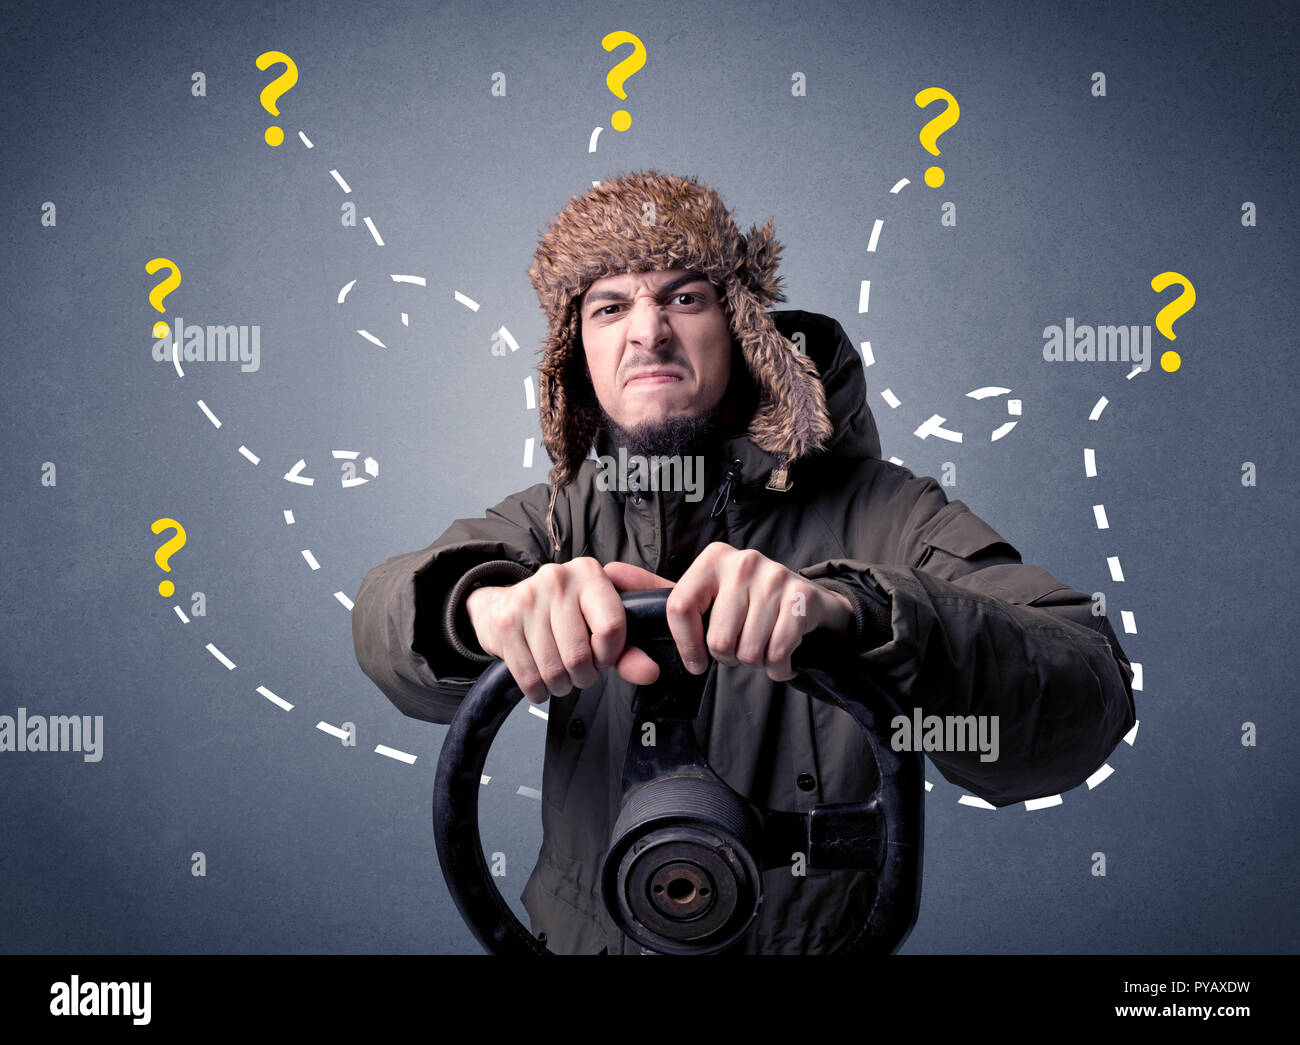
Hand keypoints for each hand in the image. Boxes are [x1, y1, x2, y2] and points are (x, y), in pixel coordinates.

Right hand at [464, 558, 663, 703]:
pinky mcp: (505, 624)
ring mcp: (527, 600)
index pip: (612, 627)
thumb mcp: (597, 622)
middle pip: (581, 656)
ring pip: (555, 670)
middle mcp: (558, 580)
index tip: (602, 656)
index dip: (610, 655)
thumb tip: (649, 672)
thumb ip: (628, 649)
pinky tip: (540, 681)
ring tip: (560, 674)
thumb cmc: (559, 615)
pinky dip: (538, 691)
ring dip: (561, 685)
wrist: (501, 605)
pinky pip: (529, 678)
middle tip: (579, 669)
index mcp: (589, 573)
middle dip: (583, 676)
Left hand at [604, 544, 853, 682]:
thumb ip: (655, 589)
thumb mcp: (701, 593)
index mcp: (713, 559)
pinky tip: (780, 656)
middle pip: (717, 638)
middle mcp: (743, 562)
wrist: (806, 603)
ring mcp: (775, 577)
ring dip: (753, 661)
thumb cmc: (744, 603)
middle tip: (739, 646)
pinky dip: (778, 666)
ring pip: (747, 650)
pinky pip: (778, 653)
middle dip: (727, 656)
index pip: (680, 608)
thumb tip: (607, 572)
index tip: (696, 663)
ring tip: (759, 646)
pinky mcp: (801, 598)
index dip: (686, 645)